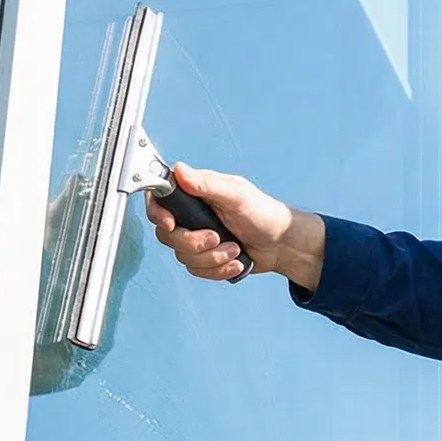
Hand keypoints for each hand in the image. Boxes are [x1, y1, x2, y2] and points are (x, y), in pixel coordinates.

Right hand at [143, 163, 325, 288]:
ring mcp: (197, 237)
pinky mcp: (205, 257)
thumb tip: (179, 170)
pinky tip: (236, 262)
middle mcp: (192, 215)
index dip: (158, 214)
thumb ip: (207, 184)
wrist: (282, 245)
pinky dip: (218, 270)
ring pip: (183, 256)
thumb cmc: (265, 214)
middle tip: (218, 238)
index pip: (160, 199)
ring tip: (235, 249)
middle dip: (194, 243)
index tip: (171, 224)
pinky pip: (197, 270)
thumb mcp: (237, 195)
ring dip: (212, 258)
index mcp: (196, 193)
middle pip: (167, 235)